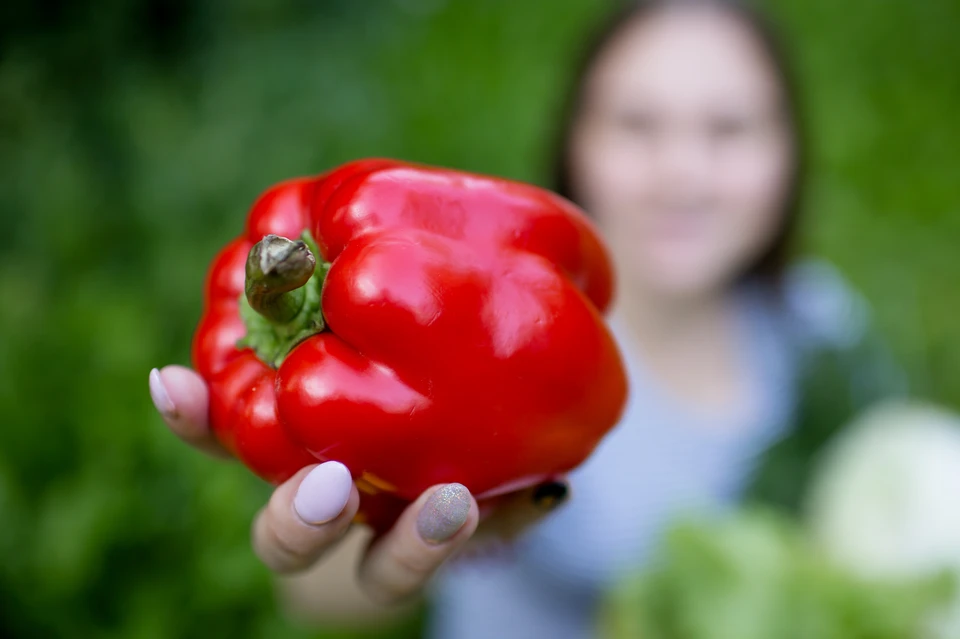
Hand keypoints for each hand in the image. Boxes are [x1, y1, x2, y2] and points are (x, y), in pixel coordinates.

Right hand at [149, 365, 568, 603]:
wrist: (480, 448)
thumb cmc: (402, 390)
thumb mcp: (357, 355)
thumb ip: (304, 331)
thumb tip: (198, 353)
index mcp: (298, 459)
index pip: (230, 443)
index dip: (196, 422)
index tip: (172, 384)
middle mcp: (340, 513)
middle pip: (291, 544)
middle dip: (296, 522)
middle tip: (325, 487)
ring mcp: (400, 539)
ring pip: (386, 577)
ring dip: (416, 549)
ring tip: (453, 505)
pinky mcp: (477, 539)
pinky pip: (493, 539)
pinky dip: (516, 518)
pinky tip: (545, 490)